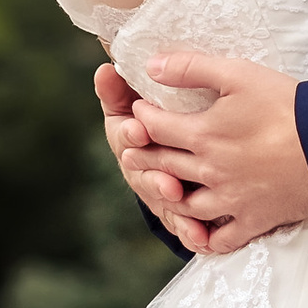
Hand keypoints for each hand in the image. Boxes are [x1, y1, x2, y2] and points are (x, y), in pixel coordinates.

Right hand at [96, 62, 209, 253]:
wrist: (183, 139)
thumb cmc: (161, 111)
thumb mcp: (142, 94)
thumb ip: (123, 86)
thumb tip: (105, 69)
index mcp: (128, 135)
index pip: (124, 134)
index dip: (130, 133)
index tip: (138, 129)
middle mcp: (139, 167)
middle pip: (142, 175)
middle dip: (154, 179)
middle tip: (170, 183)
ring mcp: (158, 191)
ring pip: (161, 202)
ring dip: (173, 208)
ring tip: (190, 212)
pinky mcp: (179, 211)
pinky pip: (183, 225)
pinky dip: (190, 232)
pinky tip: (202, 238)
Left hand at [121, 52, 307, 256]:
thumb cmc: (288, 106)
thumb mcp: (238, 74)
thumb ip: (192, 68)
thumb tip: (151, 66)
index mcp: (202, 134)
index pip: (155, 127)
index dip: (142, 117)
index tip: (139, 110)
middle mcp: (209, 171)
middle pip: (164, 166)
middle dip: (145, 156)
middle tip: (134, 151)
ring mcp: (230, 200)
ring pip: (185, 205)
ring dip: (169, 196)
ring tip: (162, 188)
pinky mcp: (253, 220)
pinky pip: (221, 239)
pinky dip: (206, 239)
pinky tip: (200, 234)